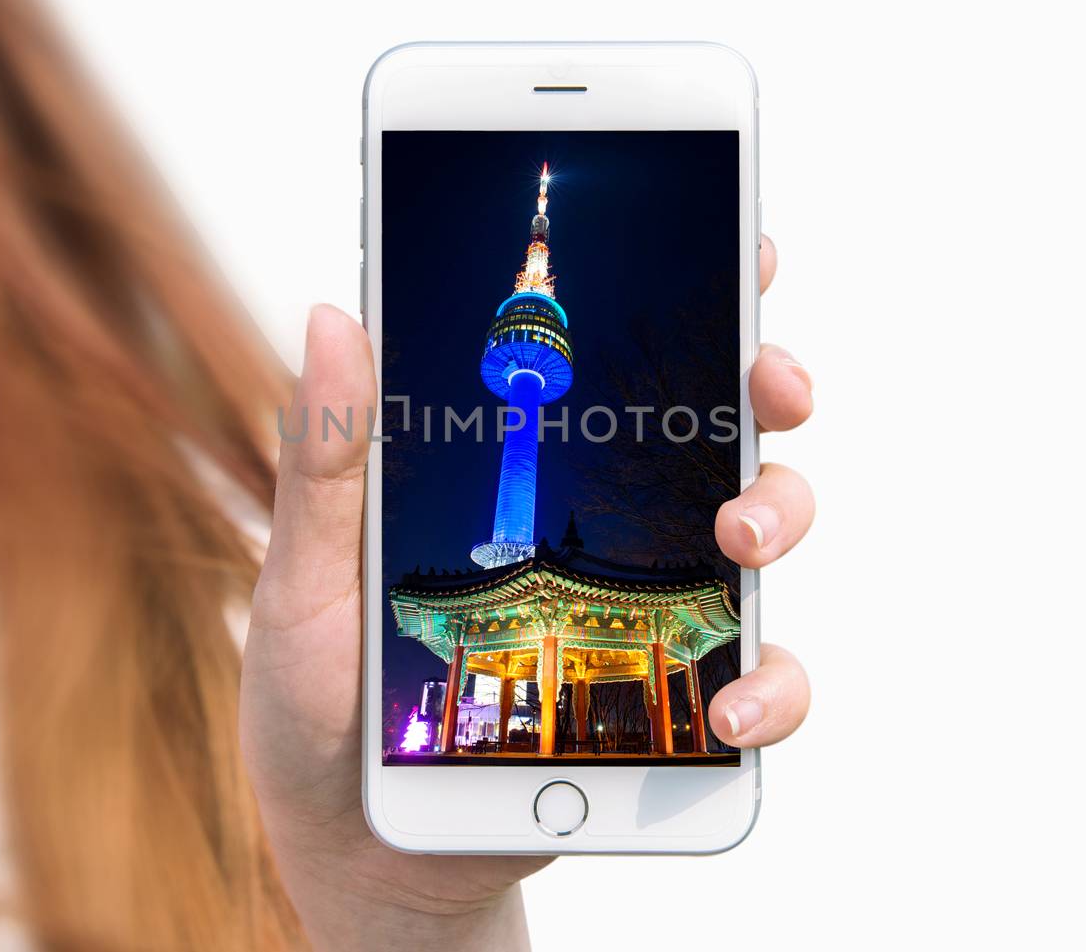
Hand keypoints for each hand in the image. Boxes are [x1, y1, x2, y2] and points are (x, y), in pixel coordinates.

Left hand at [240, 235, 814, 950]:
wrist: (357, 841)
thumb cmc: (320, 700)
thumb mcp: (305, 578)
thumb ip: (326, 462)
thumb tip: (333, 314)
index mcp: (509, 471)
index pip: (607, 362)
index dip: (689, 293)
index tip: (746, 245)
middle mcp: (592, 520)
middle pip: (712, 424)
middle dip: (765, 383)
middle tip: (773, 384)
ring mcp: (638, 603)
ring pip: (759, 527)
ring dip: (780, 512)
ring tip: (742, 539)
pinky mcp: (663, 699)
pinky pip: (759, 679)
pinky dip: (772, 685)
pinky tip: (731, 707)